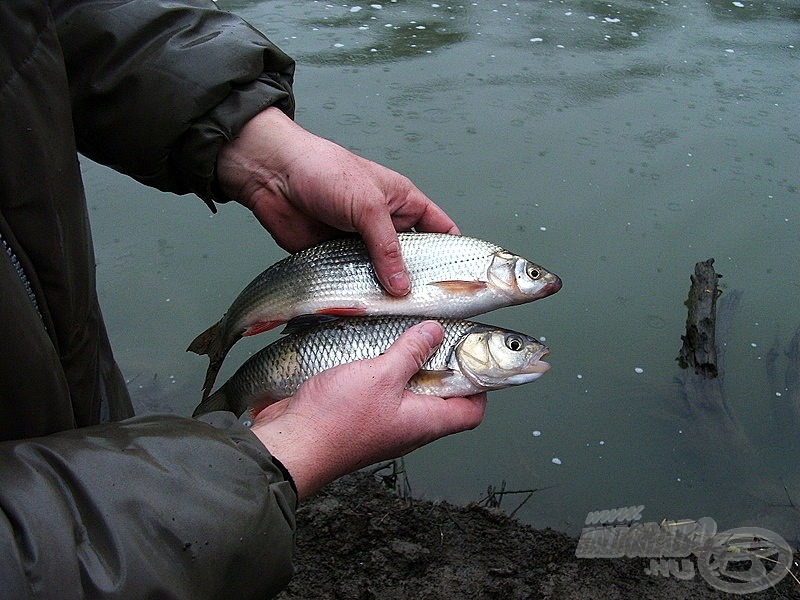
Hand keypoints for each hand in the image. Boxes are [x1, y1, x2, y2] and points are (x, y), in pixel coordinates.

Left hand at [215, 107, 459, 295]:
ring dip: (388, 293)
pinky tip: (368, 312)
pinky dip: (359, 296)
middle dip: (420, 282)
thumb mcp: (368, 206)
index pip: (440, 230)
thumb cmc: (325, 173)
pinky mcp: (335, 260)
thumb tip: (402, 286)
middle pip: (413, 260)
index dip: (453, 255)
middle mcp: (386, 227)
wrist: (273, 176)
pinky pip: (353, 282)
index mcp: (403, 203)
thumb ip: (387, 248)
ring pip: (384, 276)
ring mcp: (361, 245)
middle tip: (429, 309)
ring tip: (401, 318)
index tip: (463, 283)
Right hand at [249, 321, 486, 498]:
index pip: (471, 411)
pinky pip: (381, 393)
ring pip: (409, 393)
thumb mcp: (381, 375)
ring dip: (408, 367)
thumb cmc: (337, 420)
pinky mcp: (360, 416)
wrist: (291, 445)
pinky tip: (371, 351)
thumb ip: (410, 351)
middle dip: (440, 365)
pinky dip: (381, 372)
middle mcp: (409, 426)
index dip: (480, 385)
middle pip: (441, 398)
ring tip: (402, 338)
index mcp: (425, 421)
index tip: (473, 356)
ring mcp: (384, 423)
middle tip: (436, 336)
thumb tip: (434, 332)